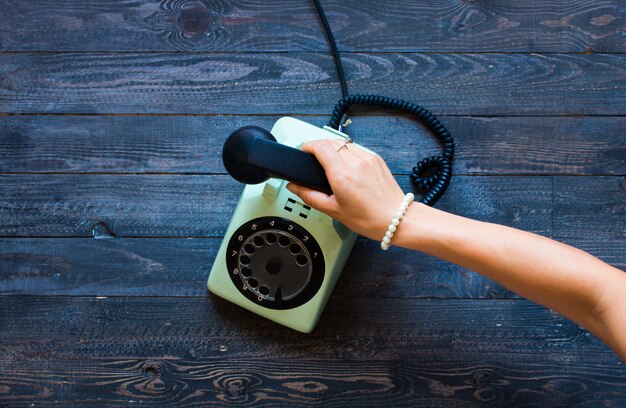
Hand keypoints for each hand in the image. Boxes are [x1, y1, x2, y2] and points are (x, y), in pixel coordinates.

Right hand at [286, 139, 406, 239]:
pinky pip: (356, 148)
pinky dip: (347, 153)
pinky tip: (348, 167)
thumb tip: (295, 186)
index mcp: (341, 175)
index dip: (307, 146)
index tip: (304, 152)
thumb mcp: (333, 211)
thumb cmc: (368, 218)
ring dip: (334, 149)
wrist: (396, 218)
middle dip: (319, 148)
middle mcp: (354, 162)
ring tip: (332, 165)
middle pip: (330, 142)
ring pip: (343, 143)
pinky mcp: (376, 159)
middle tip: (315, 161)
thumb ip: (309, 196)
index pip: (319, 146)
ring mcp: (367, 158)